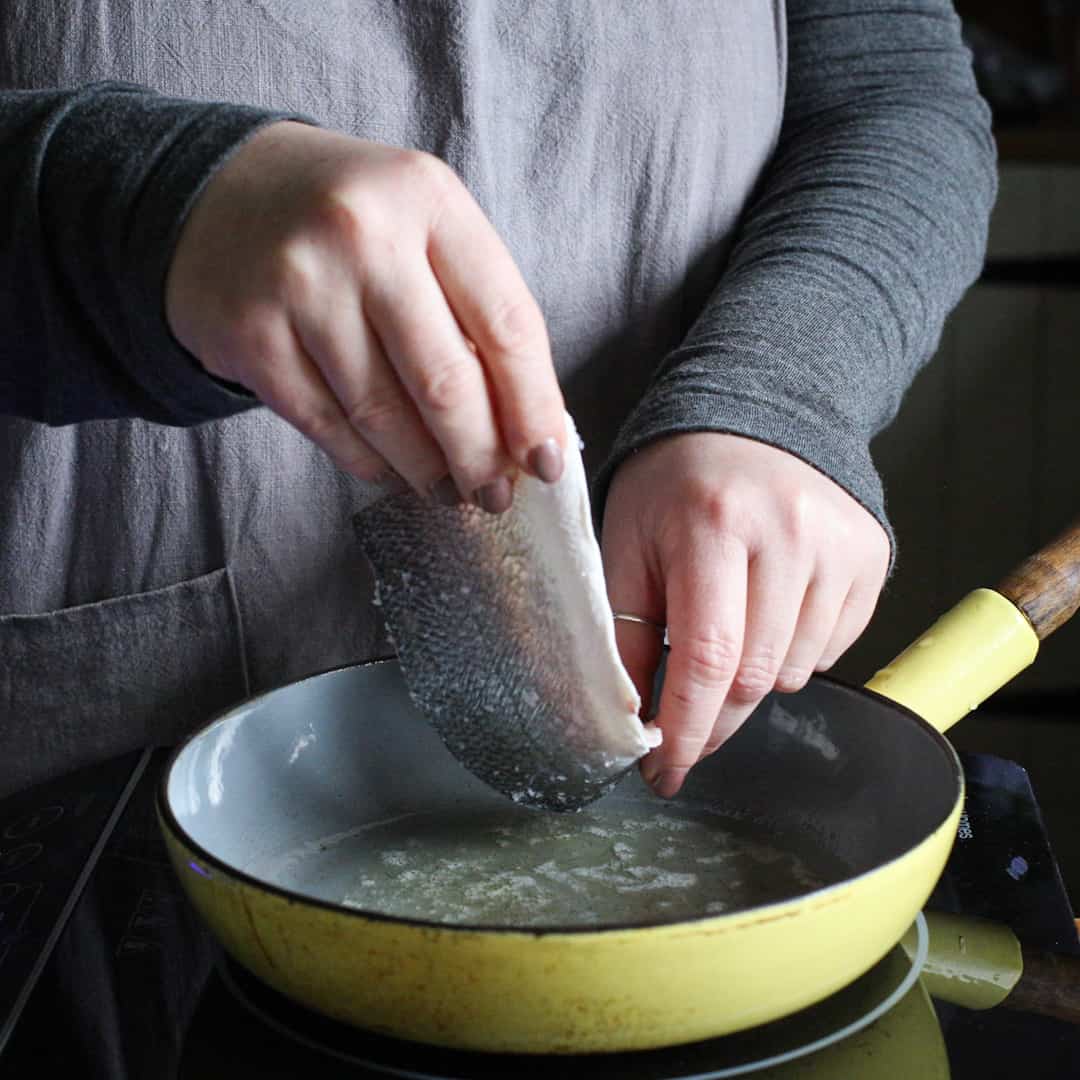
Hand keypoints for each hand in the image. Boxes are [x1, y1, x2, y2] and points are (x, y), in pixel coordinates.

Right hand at [165, 121, 566, 509]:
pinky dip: (369, 461)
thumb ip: (474, 305)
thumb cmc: (348, 222)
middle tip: (496, 495)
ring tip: (450, 491)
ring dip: (427, 469)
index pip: (507, 323)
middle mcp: (361, 235)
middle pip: (445, 381)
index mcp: (427, 198)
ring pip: (384, 415)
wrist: (218, 196)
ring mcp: (298, 285)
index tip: (545, 461)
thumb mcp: (423, 225)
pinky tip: (393, 471)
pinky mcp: (250, 335)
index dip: (534, 406)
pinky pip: (327, 425)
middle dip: (481, 456)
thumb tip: (523, 424)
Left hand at [601, 432, 889, 797]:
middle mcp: (788, 534)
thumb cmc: (676, 483)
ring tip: (725, 633)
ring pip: (795, 671)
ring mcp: (840, 546)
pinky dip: (792, 654)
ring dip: (752, 680)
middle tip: (683, 730)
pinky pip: (832, 649)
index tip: (664, 771)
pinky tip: (767, 612)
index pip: (705, 657)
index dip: (684, 728)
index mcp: (713, 525)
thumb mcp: (628, 541)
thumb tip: (631, 718)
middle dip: (713, 719)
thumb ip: (623, 629)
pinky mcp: (872, 557)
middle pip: (755, 676)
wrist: (756, 415)